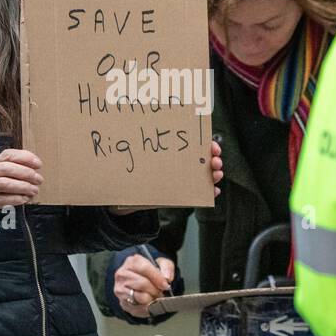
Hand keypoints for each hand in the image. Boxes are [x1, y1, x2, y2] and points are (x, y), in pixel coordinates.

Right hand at [0, 149, 42, 219]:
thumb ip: (8, 167)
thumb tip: (33, 165)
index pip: (6, 154)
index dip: (24, 157)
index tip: (38, 164)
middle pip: (5, 168)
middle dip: (26, 173)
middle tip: (38, 179)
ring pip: (3, 183)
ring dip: (23, 186)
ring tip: (34, 190)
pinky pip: (0, 199)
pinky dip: (15, 199)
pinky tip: (24, 199)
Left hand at [109, 140, 223, 215]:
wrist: (126, 198)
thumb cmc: (129, 175)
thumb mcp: (131, 162)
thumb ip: (132, 151)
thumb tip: (119, 136)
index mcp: (172, 153)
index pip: (195, 145)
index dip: (208, 145)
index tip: (212, 146)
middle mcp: (181, 165)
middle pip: (204, 159)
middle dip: (214, 159)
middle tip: (215, 162)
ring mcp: (183, 180)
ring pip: (206, 175)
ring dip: (215, 174)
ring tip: (216, 175)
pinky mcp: (182, 195)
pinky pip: (200, 193)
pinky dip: (209, 192)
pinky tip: (213, 192)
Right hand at [113, 253, 175, 318]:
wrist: (139, 282)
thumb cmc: (150, 273)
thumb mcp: (161, 264)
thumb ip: (167, 267)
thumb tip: (167, 278)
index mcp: (132, 262)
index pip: (144, 269)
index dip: (157, 278)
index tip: (165, 285)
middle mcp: (122, 274)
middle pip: (142, 284)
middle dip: (155, 290)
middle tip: (160, 292)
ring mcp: (120, 289)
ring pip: (140, 297)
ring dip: (152, 299)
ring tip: (154, 296)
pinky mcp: (122, 302)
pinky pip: (138, 308)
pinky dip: (147, 307)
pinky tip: (149, 302)